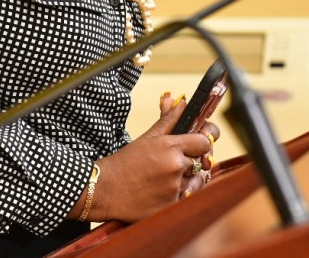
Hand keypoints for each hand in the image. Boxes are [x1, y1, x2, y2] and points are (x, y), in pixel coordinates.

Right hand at [80, 95, 221, 221]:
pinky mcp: (171, 207)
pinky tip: (161, 192)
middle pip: (201, 162)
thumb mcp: (148, 138)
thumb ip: (169, 120)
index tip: (197, 145)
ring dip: (186, 179)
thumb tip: (183, 102)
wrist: (103, 190)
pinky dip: (178, 195)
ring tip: (165, 179)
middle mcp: (176, 167)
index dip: (202, 142)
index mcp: (172, 147)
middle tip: (172, 164)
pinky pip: (187, 198)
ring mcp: (174, 189)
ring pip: (196, 181)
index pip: (205, 141)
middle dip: (190, 162)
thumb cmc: (125, 163)